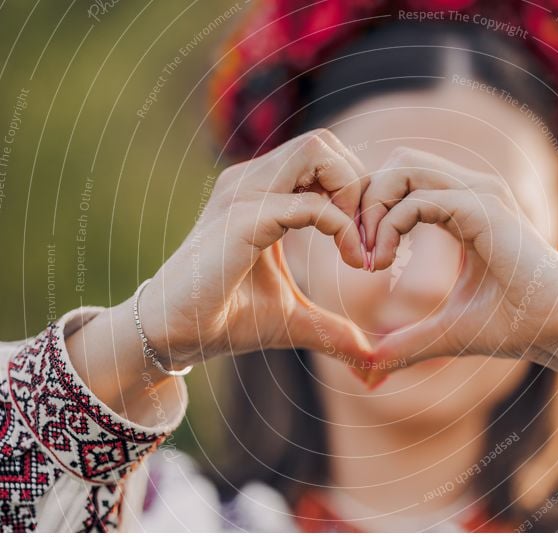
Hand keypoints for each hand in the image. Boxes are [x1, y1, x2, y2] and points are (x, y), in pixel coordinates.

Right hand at [138, 129, 373, 372]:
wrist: (176, 334)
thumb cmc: (229, 318)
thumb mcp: (295, 319)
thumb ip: (333, 329)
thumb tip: (368, 358)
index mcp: (262, 192)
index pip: (323, 159)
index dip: (355, 193)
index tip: (366, 244)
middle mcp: (252, 182)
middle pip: (324, 143)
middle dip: (358, 184)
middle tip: (366, 237)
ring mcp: (244, 194)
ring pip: (318, 152)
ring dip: (352, 195)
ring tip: (359, 246)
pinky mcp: (243, 219)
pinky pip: (310, 203)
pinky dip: (342, 227)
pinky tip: (352, 261)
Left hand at [358, 147, 557, 385]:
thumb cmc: (513, 327)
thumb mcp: (444, 333)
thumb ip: (406, 342)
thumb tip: (371, 369)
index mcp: (464, 208)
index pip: (403, 180)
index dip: (371, 212)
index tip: (361, 261)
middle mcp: (472, 191)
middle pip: (397, 163)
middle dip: (365, 200)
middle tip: (356, 252)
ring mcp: (480, 195)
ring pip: (403, 166)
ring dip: (373, 208)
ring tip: (369, 257)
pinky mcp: (484, 210)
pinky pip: (418, 200)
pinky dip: (390, 227)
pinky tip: (385, 264)